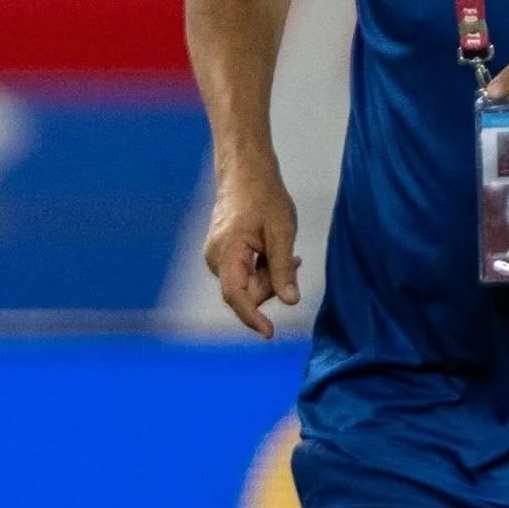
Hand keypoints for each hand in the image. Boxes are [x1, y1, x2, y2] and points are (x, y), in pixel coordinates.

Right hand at [200, 172, 300, 337]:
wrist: (244, 174)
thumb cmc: (263, 197)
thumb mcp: (282, 233)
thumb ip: (283, 269)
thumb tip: (290, 301)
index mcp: (227, 252)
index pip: (236, 295)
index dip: (252, 316)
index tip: (269, 333)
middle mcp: (215, 259)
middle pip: (245, 292)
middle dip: (270, 286)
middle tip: (293, 262)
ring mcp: (216, 258)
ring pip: (246, 285)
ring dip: (268, 277)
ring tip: (286, 254)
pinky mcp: (222, 255)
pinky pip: (243, 275)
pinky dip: (261, 271)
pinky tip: (273, 253)